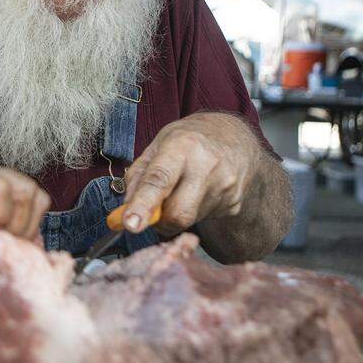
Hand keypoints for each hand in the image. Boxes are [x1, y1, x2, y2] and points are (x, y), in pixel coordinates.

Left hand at [120, 112, 263, 235]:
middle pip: (177, 213)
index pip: (159, 180)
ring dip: (176, 213)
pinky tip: (200, 191)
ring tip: (183, 188)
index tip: (130, 224)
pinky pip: (202, 220)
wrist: (237, 138)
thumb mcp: (158, 145)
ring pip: (188, 220)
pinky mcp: (234, 204)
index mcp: (182, 146)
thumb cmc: (189, 141)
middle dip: (159, 219)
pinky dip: (193, 212)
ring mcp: (225, 187)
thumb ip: (138, 176)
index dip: (143, 205)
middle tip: (154, 208)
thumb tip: (125, 210)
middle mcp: (207, 166)